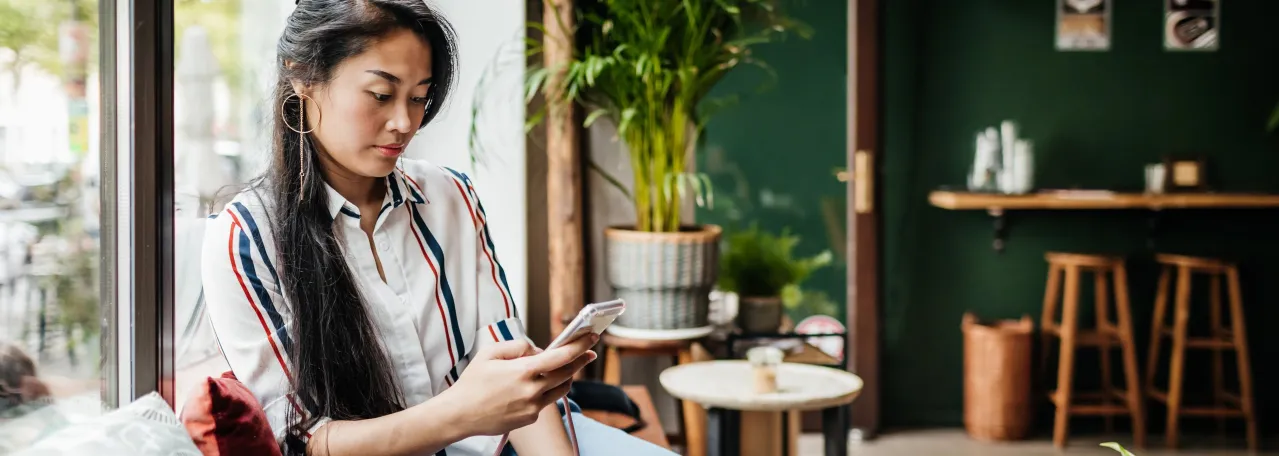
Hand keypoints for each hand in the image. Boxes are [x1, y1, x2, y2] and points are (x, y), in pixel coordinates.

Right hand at [441, 334, 597, 436]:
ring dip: (567, 377)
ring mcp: (532, 408)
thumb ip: (517, 346)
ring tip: (565, 367)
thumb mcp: (490, 353)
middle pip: (567, 373)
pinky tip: (537, 386)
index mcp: (523, 371)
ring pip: (561, 390)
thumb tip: (537, 349)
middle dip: (581, 360)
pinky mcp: (529, 419)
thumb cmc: (472, 382)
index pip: (561, 357)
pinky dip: (546, 391)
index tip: (592, 337)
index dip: (580, 346)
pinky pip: (546, 402)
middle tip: (588, 352)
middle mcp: (532, 391)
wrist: (460, 414)